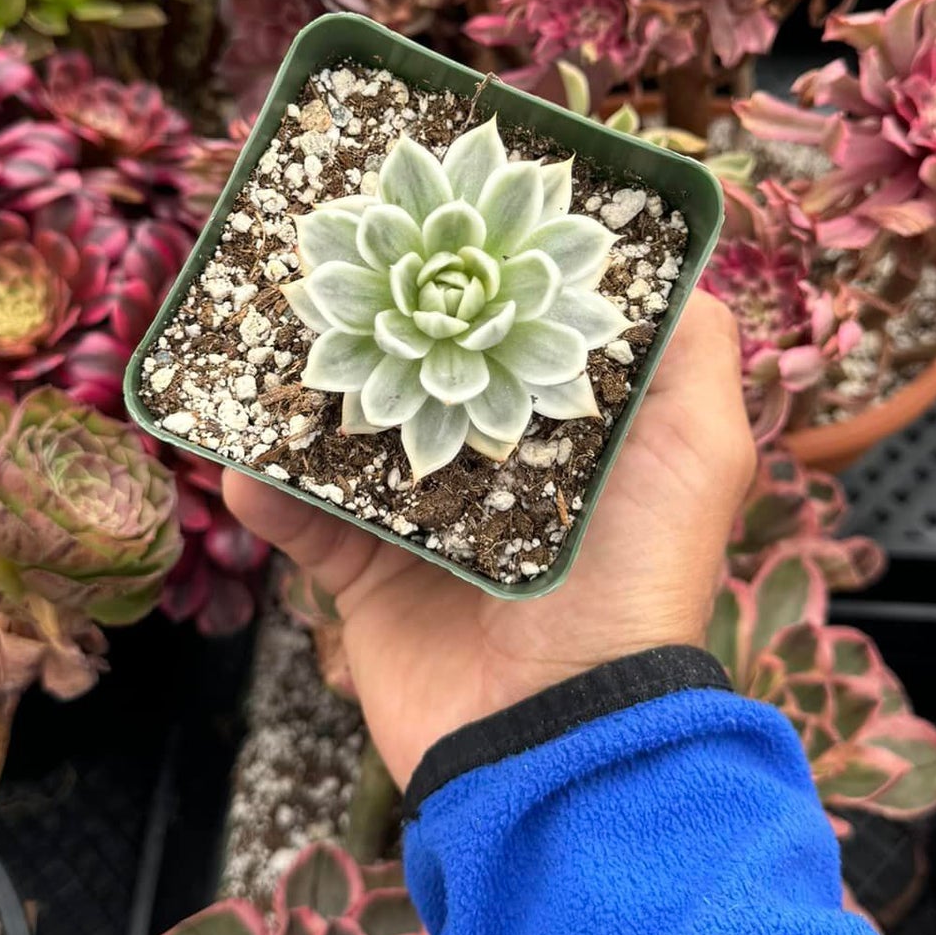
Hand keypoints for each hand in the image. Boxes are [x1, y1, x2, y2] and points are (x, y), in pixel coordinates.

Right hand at [223, 290, 754, 789]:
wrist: (557, 733)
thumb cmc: (637, 580)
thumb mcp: (700, 452)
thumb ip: (692, 352)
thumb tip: (667, 252)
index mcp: (567, 431)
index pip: (514, 331)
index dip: (477, 273)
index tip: (430, 201)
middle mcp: (492, 467)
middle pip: (419, 371)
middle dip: (374, 319)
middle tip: (318, 253)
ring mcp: (420, 523)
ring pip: (344, 435)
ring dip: (299, 391)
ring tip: (256, 334)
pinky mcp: (364, 579)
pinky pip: (300, 521)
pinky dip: (264, 490)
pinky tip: (234, 457)